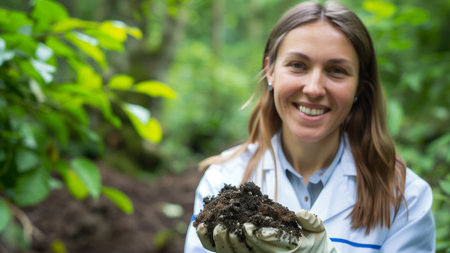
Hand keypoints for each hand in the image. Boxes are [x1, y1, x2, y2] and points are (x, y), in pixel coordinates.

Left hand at [196, 209, 338, 252]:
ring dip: (223, 242)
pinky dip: (213, 242)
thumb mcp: (318, 231)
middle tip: (227, 226)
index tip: (249, 227)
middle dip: (238, 239)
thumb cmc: (313, 241)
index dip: (260, 237)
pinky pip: (228, 252)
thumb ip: (311, 222)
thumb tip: (301, 213)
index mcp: (289, 249)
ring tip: (215, 227)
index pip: (272, 245)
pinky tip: (203, 228)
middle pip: (251, 251)